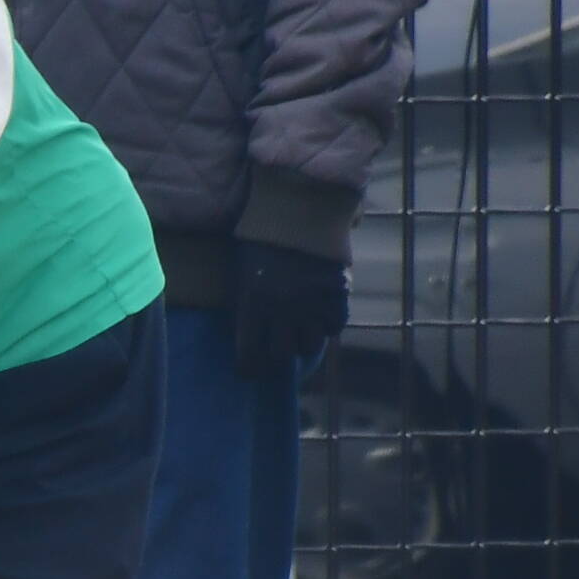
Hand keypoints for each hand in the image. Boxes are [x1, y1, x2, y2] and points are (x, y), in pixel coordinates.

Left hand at [229, 240, 348, 382]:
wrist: (297, 209)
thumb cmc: (260, 241)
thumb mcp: (242, 275)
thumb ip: (247, 309)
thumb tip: (251, 345)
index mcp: (251, 305)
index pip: (249, 357)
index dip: (249, 368)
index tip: (251, 370)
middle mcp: (281, 310)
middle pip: (282, 356)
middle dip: (278, 354)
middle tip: (278, 346)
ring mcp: (311, 303)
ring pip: (310, 346)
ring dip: (304, 340)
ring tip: (300, 327)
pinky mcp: (337, 293)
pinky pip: (335, 326)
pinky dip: (328, 323)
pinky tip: (321, 313)